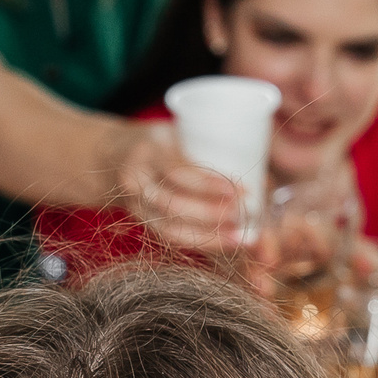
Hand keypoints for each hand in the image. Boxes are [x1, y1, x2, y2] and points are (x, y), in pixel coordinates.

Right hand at [120, 132, 251, 250]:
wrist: (113, 157)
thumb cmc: (160, 142)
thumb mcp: (178, 133)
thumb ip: (212, 151)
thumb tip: (264, 183)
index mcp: (148, 151)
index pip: (178, 171)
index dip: (209, 184)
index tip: (241, 190)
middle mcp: (136, 181)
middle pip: (171, 204)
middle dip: (211, 214)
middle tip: (244, 216)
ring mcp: (134, 206)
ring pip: (169, 229)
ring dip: (208, 236)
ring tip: (240, 238)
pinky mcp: (141, 223)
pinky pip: (169, 238)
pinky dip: (199, 243)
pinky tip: (224, 244)